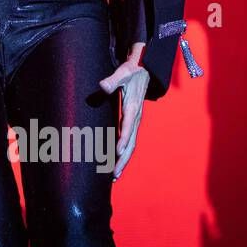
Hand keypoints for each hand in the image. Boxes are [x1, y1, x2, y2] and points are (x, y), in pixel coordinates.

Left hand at [100, 41, 149, 180]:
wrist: (144, 70)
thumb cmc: (131, 71)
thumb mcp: (122, 72)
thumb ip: (112, 80)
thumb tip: (102, 86)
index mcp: (132, 107)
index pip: (128, 126)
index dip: (123, 139)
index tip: (117, 152)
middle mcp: (135, 117)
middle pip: (131, 142)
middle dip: (123, 159)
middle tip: (114, 175)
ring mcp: (135, 121)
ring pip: (131, 145)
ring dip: (123, 161)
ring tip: (114, 176)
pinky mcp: (132, 122)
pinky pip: (129, 140)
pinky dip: (123, 153)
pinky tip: (115, 162)